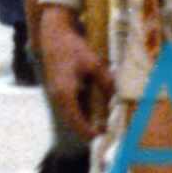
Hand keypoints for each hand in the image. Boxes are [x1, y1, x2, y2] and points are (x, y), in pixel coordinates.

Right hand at [37, 5, 111, 137]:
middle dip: (87, 130)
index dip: (89, 132)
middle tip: (106, 135)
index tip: (103, 138)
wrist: (53, 34)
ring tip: (102, 126)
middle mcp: (57, 98)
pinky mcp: (57, 90)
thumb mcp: (93, 63)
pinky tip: (93, 112)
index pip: (76, 122)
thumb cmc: (72, 47)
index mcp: (64, 94)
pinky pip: (69, 107)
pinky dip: (80, 112)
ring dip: (84, 122)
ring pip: (70, 116)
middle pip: (72, 122)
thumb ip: (106, 82)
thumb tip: (118, 98)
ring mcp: (55, 94)